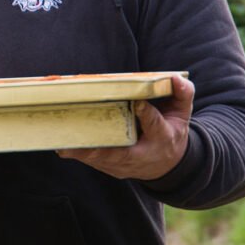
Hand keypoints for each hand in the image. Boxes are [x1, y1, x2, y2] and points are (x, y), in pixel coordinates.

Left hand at [57, 74, 193, 180]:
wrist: (168, 163)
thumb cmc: (172, 131)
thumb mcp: (182, 113)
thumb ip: (182, 93)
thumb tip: (176, 77)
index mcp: (163, 137)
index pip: (155, 125)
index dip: (146, 114)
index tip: (137, 103)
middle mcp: (142, 153)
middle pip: (121, 153)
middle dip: (102, 149)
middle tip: (82, 141)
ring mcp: (126, 164)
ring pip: (102, 160)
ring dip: (83, 153)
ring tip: (63, 144)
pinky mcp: (112, 167)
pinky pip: (94, 162)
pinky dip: (78, 154)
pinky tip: (61, 146)